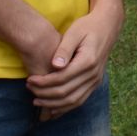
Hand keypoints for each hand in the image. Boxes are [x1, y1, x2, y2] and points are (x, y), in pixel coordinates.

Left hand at [26, 3, 121, 118]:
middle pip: (66, 92)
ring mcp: (96, 80)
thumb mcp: (74, 32)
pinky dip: (65, 108)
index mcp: (88, 61)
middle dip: (44, 93)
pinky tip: (52, 108)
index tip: (29, 80)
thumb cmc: (87, 27)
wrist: (107, 26)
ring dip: (53, 104)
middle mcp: (94, 74)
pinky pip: (80, 100)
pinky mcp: (96, 83)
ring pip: (73, 101)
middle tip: (29, 88)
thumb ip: (64, 49)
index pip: (61, 78)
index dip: (43, 82)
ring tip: (36, 100)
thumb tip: (55, 65)